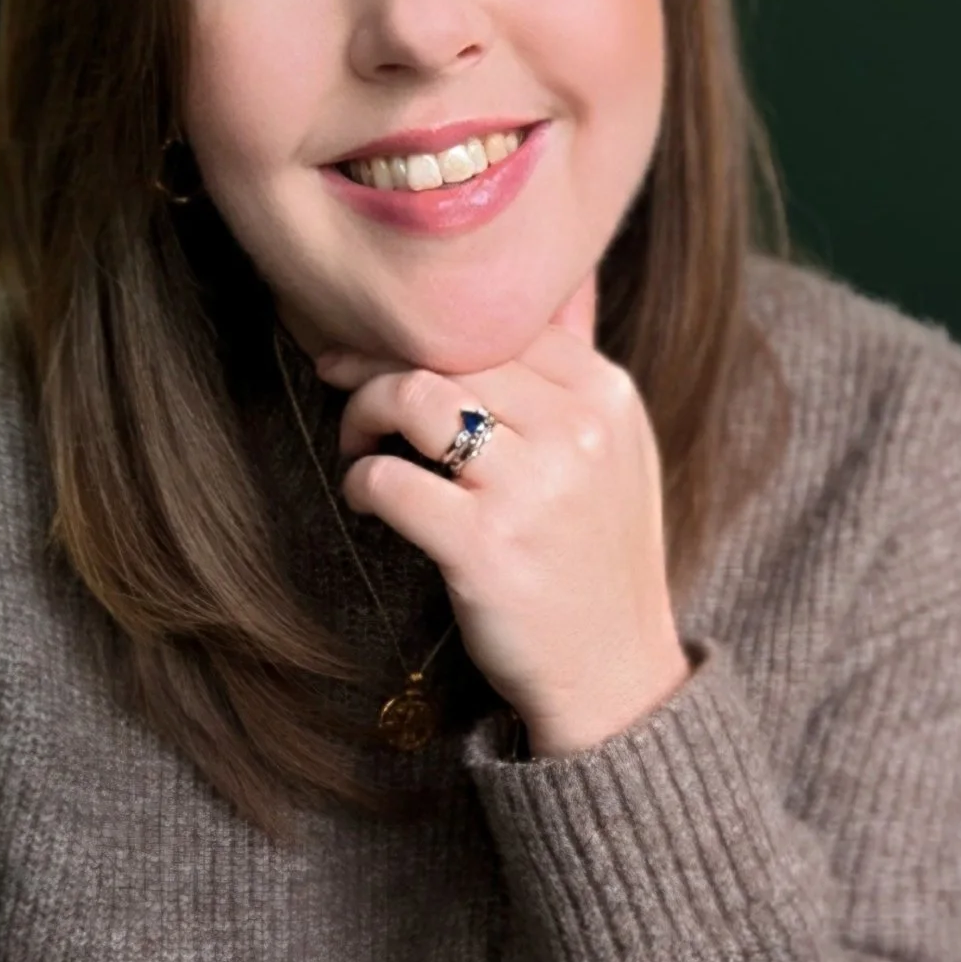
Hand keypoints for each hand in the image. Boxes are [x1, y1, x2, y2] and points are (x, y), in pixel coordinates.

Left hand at [321, 277, 693, 756]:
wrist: (616, 675)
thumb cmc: (599, 559)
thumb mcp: (617, 454)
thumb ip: (572, 378)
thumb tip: (541, 287)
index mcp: (607, 396)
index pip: (500, 321)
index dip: (427, 328)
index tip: (385, 343)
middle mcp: (576, 430)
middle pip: (448, 348)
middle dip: (378, 360)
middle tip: (343, 381)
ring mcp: (532, 489)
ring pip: (412, 397)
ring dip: (364, 413)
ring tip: (361, 443)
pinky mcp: (484, 546)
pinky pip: (388, 479)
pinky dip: (362, 482)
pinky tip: (368, 498)